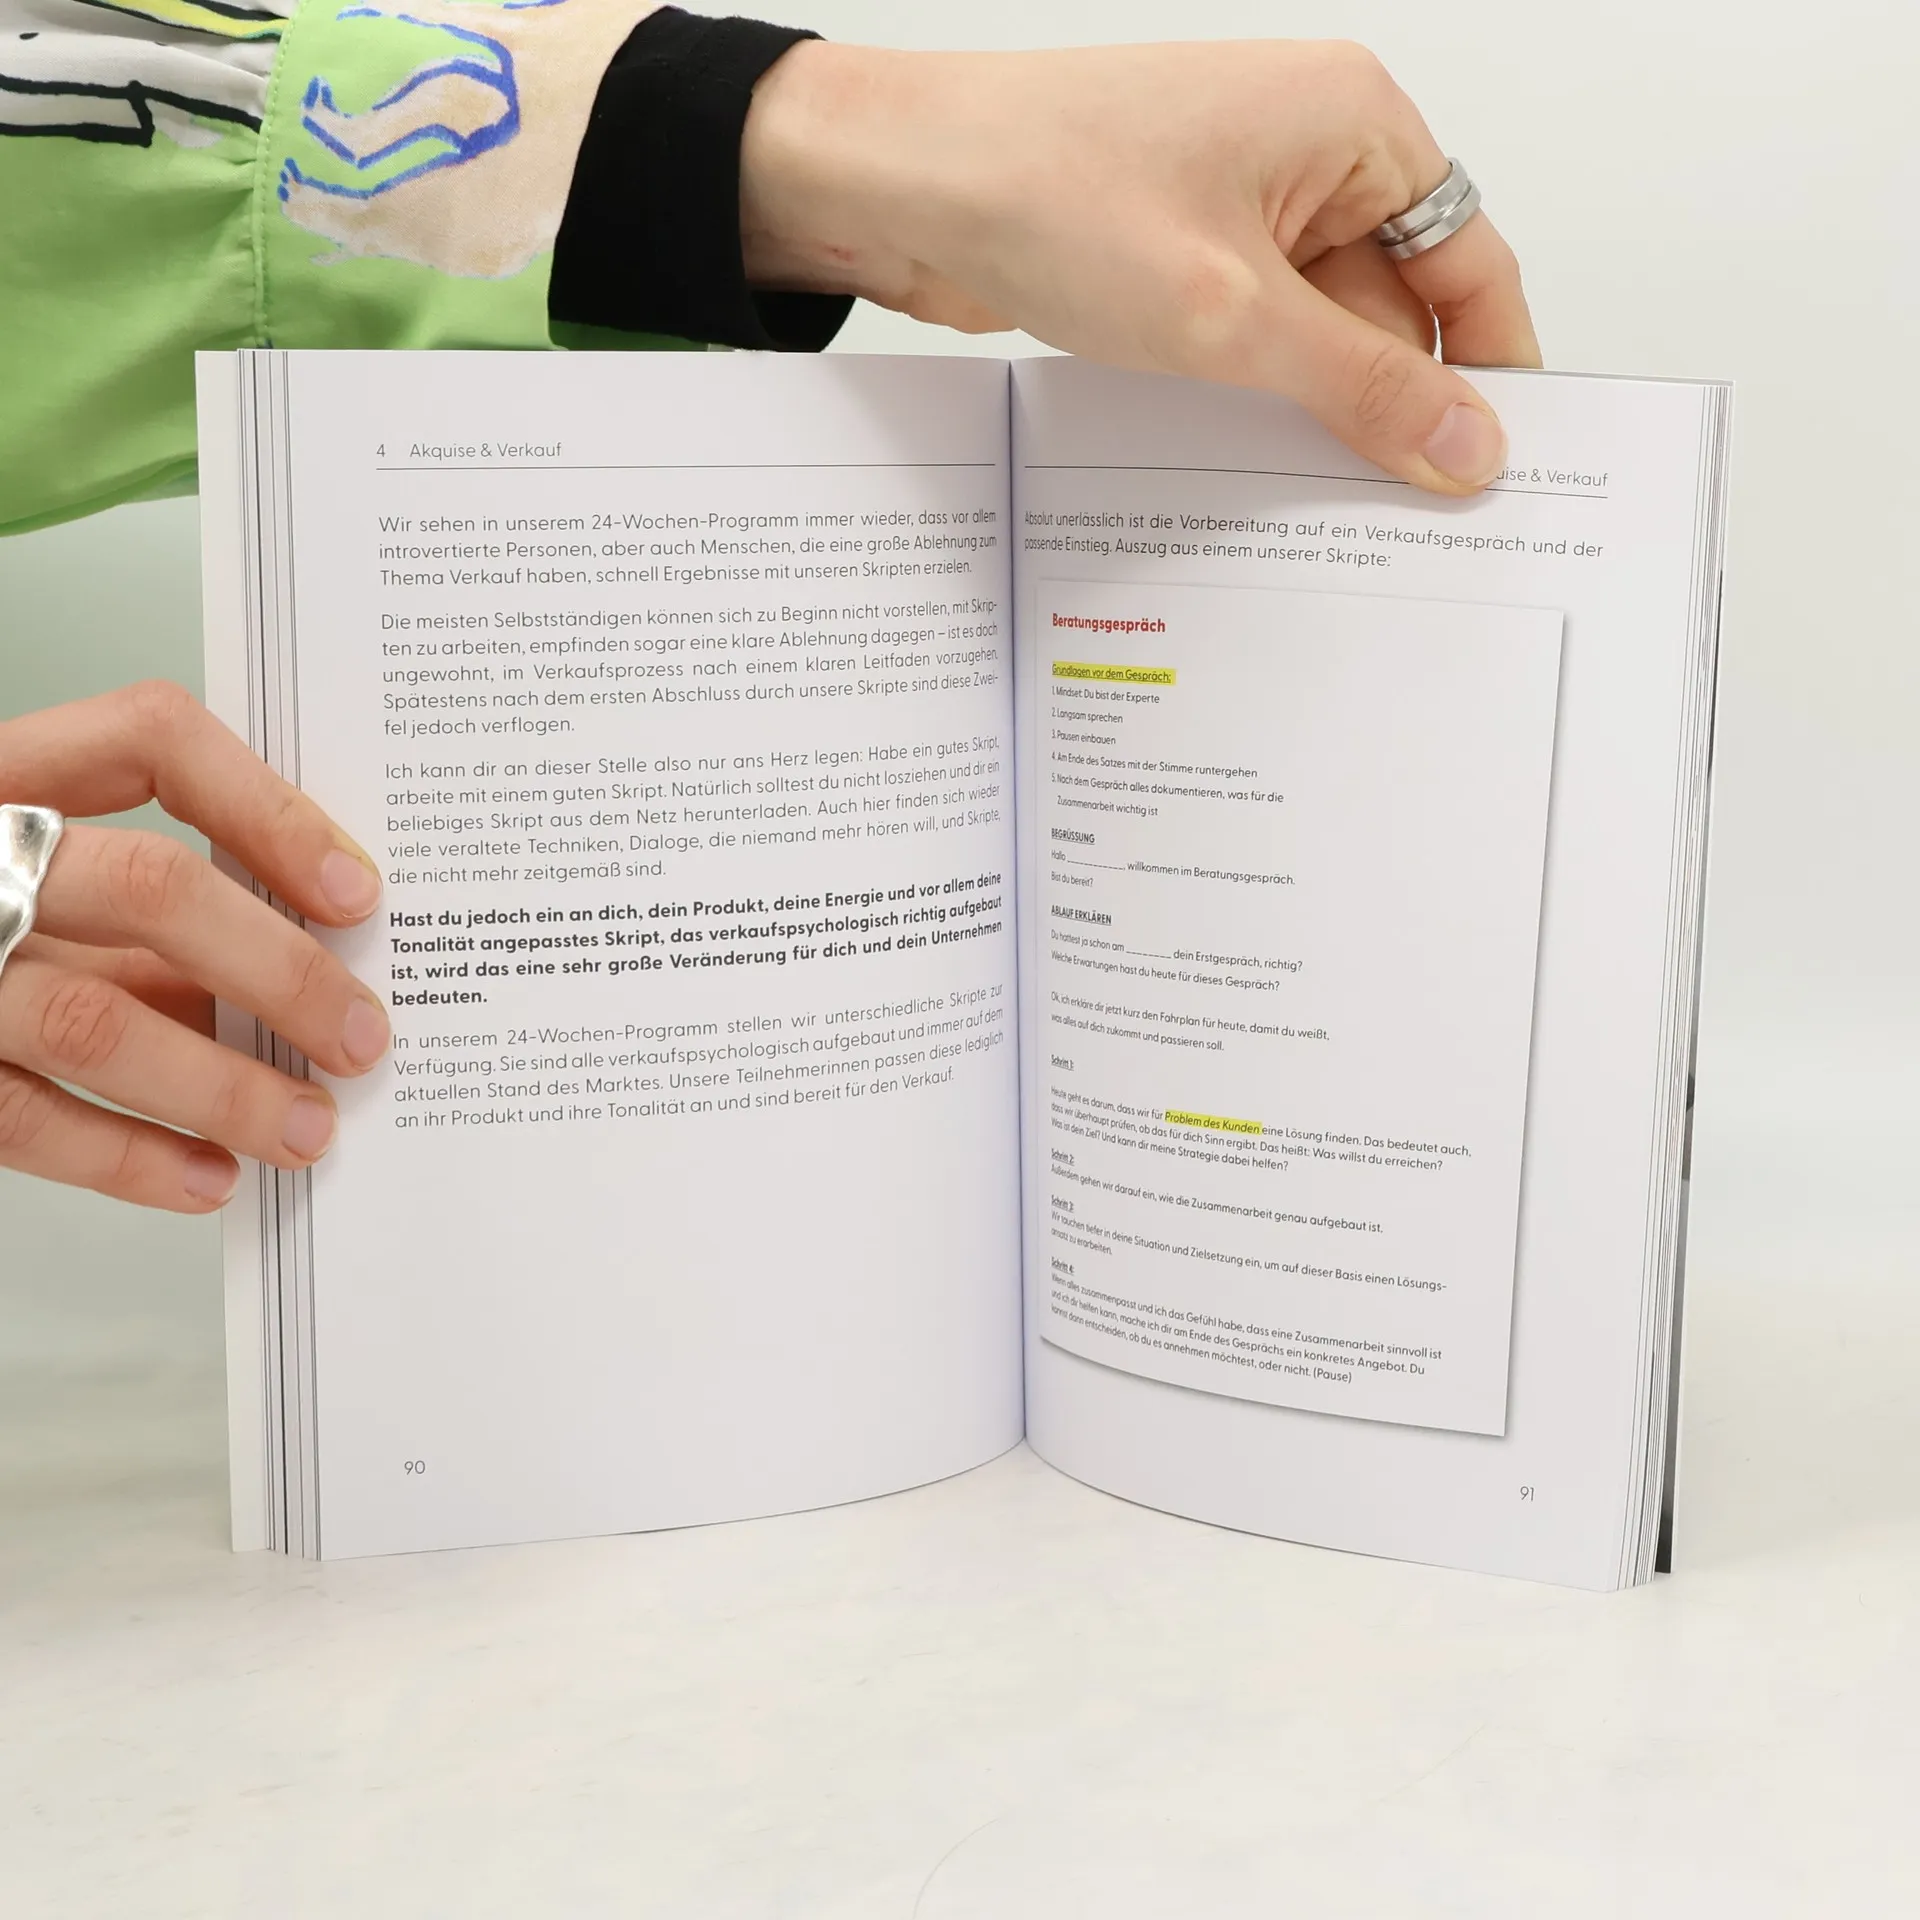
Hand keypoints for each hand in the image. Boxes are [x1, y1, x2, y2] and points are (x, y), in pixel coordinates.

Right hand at [0, 684, 389, 1213]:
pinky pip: (23, 1120)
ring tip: (308, 1128)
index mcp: (4, 779)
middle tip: (363, 1036)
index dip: (267, 809)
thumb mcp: (51, 881)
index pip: (150, 738)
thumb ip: (148, 909)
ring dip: (222, 1087)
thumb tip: (314, 976)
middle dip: (280, 971)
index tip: (358, 893)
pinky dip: (131, 1157)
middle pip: (149, 886)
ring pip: (93, 1019)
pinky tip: (209, 1175)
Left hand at [741, 37, 1538, 493]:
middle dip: (1394, 405)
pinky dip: (1253, 400)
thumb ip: (1361, 387)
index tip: (1497, 465)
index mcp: (1352, 126)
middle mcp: (1304, 157)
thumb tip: (1466, 445)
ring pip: (1316, 333)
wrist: (898, 186)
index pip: (1467, 260)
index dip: (1489, 368)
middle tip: (1406, 517)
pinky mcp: (1178, 257)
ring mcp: (1236, 208)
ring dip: (1314, 413)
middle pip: (1395, 307)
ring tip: (1320, 506)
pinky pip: (1248, 340)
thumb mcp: (1232, 314)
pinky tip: (1248, 467)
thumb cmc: (1047, 190)